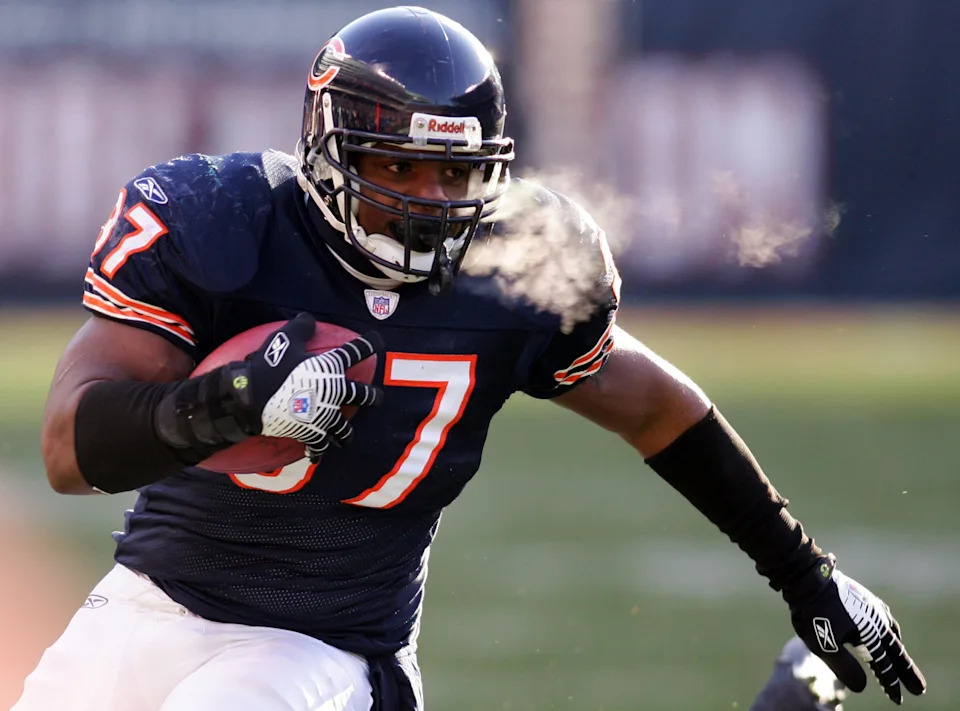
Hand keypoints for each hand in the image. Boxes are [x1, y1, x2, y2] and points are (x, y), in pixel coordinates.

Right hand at [247, 314, 382, 457]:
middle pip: (364, 396)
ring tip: (346, 437)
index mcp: (332, 366)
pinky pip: (317, 446)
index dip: (370, 344)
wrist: (252, 398)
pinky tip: (316, 456)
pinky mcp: (310, 433)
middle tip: (378, 398)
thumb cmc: (270, 366)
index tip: (378, 341)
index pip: (357, 350)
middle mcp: (335, 392)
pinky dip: (317, 452)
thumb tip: (309, 320)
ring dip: (346, 433)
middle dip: (373, 397)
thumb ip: (301, 327)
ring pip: (344, 429)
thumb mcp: (285, 338)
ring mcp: (325, 415)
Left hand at [788, 557, 925, 703]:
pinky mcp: (865, 597)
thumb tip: (862, 687)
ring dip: (899, 650)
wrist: (808, 578)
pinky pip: (885, 618)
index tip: (897, 700)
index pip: (884, 665)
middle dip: (907, 671)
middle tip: (919, 689)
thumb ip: (844, 667)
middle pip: (897, 651)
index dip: (890, 683)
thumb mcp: (824, 645)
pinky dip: (890, 631)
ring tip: (903, 662)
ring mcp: (873, 607)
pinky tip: (886, 631)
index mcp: (870, 634)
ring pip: (893, 633)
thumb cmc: (814, 613)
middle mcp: (878, 620)